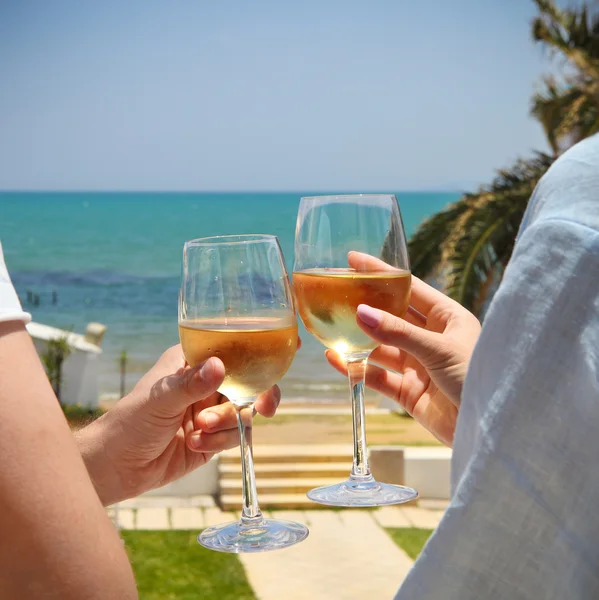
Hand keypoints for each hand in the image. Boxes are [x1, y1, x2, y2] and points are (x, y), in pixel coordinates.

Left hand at [76, 345, 280, 504]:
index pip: (234, 347)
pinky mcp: (213, 438)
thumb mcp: (160, 399)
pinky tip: (194, 444)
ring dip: (226, 424)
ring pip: (244, 412)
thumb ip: (191, 384)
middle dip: (255, 395)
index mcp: (192, 362)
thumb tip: (219, 366)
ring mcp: (211, 411)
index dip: (261, 347)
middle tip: (262, 406)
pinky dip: (218, 443)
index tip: (290, 345)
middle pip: (250, 381)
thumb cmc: (129, 422)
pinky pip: (234, 436)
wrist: (116, 468)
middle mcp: (206, 383)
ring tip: (198, 430)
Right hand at [325, 252, 480, 446]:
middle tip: (336, 293)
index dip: (382, 274)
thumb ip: (398, 332)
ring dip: (357, 339)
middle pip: (391, 316)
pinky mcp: (409, 391)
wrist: (489, 429)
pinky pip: (377, 376)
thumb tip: (361, 312)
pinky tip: (337, 359)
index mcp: (447, 317)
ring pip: (381, 347)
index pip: (409, 287)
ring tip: (331, 328)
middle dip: (365, 306)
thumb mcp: (438, 349)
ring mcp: (418, 365)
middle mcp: (431, 338)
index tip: (354, 261)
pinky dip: (357, 369)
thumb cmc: (476, 378)